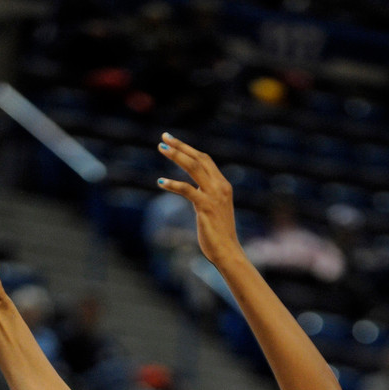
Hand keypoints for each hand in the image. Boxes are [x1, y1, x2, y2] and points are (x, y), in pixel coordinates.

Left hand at [157, 133, 239, 267]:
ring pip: (193, 167)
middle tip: (164, 137)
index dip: (188, 149)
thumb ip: (205, 196)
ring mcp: (213, 195)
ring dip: (176, 156)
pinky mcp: (205, 206)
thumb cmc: (218, 234)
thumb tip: (193, 190)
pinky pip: (187, 190)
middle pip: (199, 158)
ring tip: (161, 148)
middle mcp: (220, 186)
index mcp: (222, 185)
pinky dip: (173, 184)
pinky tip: (161, 181)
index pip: (205, 160)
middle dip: (180, 146)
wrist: (227, 251)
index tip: (173, 141)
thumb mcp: (213, 209)